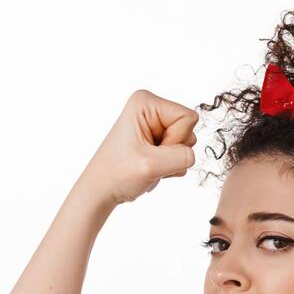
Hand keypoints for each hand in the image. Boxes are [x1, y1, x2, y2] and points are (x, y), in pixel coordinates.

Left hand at [78, 90, 198, 207]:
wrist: (101, 191)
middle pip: (189, 129)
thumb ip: (182, 157)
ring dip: (171, 161)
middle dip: (173, 151)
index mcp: (146, 102)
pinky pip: (180, 153)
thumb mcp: (152, 165)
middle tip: (148, 159)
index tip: (151, 150)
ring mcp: (155, 124)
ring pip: (186, 143)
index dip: (176, 140)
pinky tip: (150, 167)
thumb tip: (192, 156)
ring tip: (148, 164)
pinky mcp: (157, 140)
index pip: (188, 117)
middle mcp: (152, 108)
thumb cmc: (117, 174)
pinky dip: (168, 166)